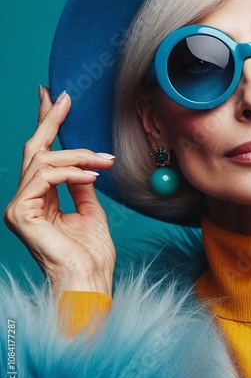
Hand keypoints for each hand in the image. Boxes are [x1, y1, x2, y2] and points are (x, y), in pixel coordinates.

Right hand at [4, 87, 116, 295]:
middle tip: (64, 97)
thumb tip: (84, 166)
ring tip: (104, 160)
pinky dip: (72, 172)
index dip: (48, 126)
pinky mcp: (21, 213)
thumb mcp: (91, 211)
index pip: (43, 157)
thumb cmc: (92, 254)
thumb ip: (82, 187)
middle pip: (36, 151)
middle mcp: (25, 200)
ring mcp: (20, 206)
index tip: (56, 100)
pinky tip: (93, 175)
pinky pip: (46, 177)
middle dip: (50, 120)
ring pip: (44, 161)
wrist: (90, 281)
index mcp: (40, 200)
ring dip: (78, 155)